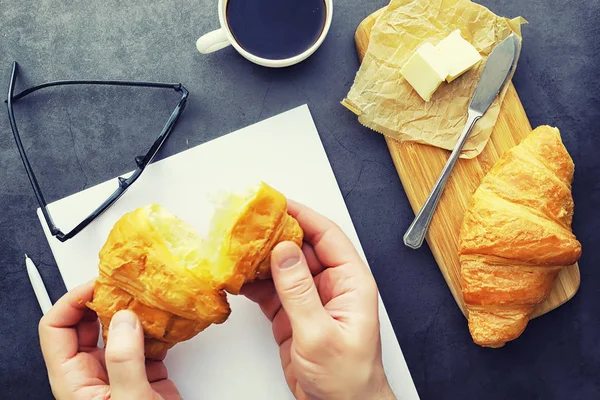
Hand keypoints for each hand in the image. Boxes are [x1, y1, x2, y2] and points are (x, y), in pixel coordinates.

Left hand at [38, 280, 180, 399]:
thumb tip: (123, 319)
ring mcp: (119, 374)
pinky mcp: (145, 375)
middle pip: (87, 323)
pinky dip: (158, 328)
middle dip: (106, 300)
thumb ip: (124, 360)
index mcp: (73, 381)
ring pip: (118, 329)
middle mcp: (93, 374)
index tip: (98, 285)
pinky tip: (168, 322)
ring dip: (135, 312)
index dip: (72, 301)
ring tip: (148, 298)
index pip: (56, 328)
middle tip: (126, 285)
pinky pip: (146, 341)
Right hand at [242, 200, 394, 399]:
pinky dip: (254, 284)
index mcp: (349, 282)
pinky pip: (272, 291)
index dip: (302, 216)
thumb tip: (283, 251)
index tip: (277, 203)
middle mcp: (331, 286)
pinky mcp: (293, 316)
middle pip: (301, 248)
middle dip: (274, 234)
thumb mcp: (320, 333)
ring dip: (260, 259)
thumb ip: (299, 291)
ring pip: (283, 268)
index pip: (326, 236)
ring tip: (236, 248)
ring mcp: (310, 300)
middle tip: (248, 223)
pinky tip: (238, 277)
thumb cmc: (348, 378)